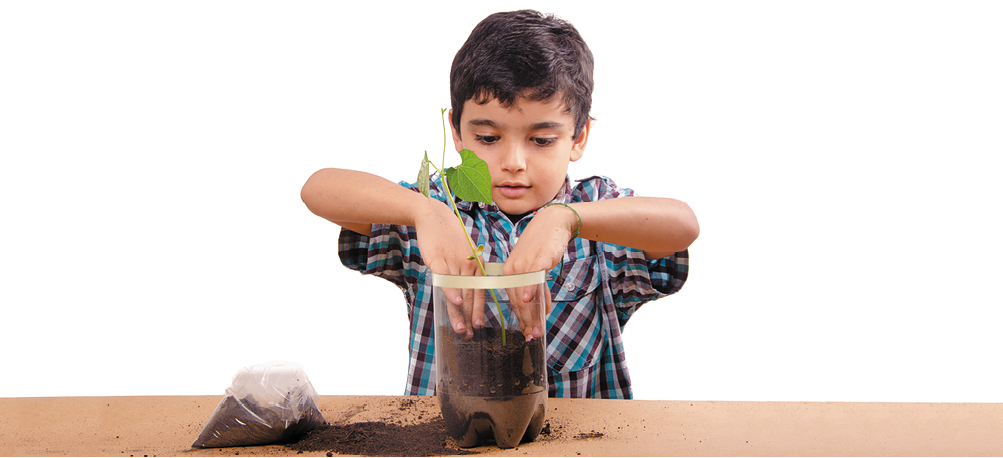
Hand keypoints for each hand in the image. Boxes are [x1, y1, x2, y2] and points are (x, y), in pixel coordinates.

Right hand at [413, 200, 483, 338]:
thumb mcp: (460, 255)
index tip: (478, 326)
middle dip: (469, 317)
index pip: (479, 291)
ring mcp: (454, 262)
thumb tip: (464, 295)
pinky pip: (446, 278)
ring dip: (460, 312)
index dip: (478, 309)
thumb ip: (464, 273)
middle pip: (470, 295)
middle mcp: (468, 265)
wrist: (433, 217)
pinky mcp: (439, 259)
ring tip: (461, 329)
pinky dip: (451, 290)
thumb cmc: (448, 239)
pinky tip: (455, 302)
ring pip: (459, 291)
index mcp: (476, 265)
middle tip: (470, 335)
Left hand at [502, 204, 576, 339]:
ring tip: (537, 330)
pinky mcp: (538, 258)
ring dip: (532, 314)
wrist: (553, 223)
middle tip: (532, 337)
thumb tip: (542, 310)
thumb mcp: (538, 269)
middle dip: (526, 322)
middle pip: (519, 301)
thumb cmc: (543, 246)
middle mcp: (513, 269)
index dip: (521, 319)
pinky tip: (530, 300)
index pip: (514, 301)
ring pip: (526, 293)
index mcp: (510, 272)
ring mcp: (525, 264)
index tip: (525, 334)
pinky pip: (533, 277)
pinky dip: (532, 289)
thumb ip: (538, 289)